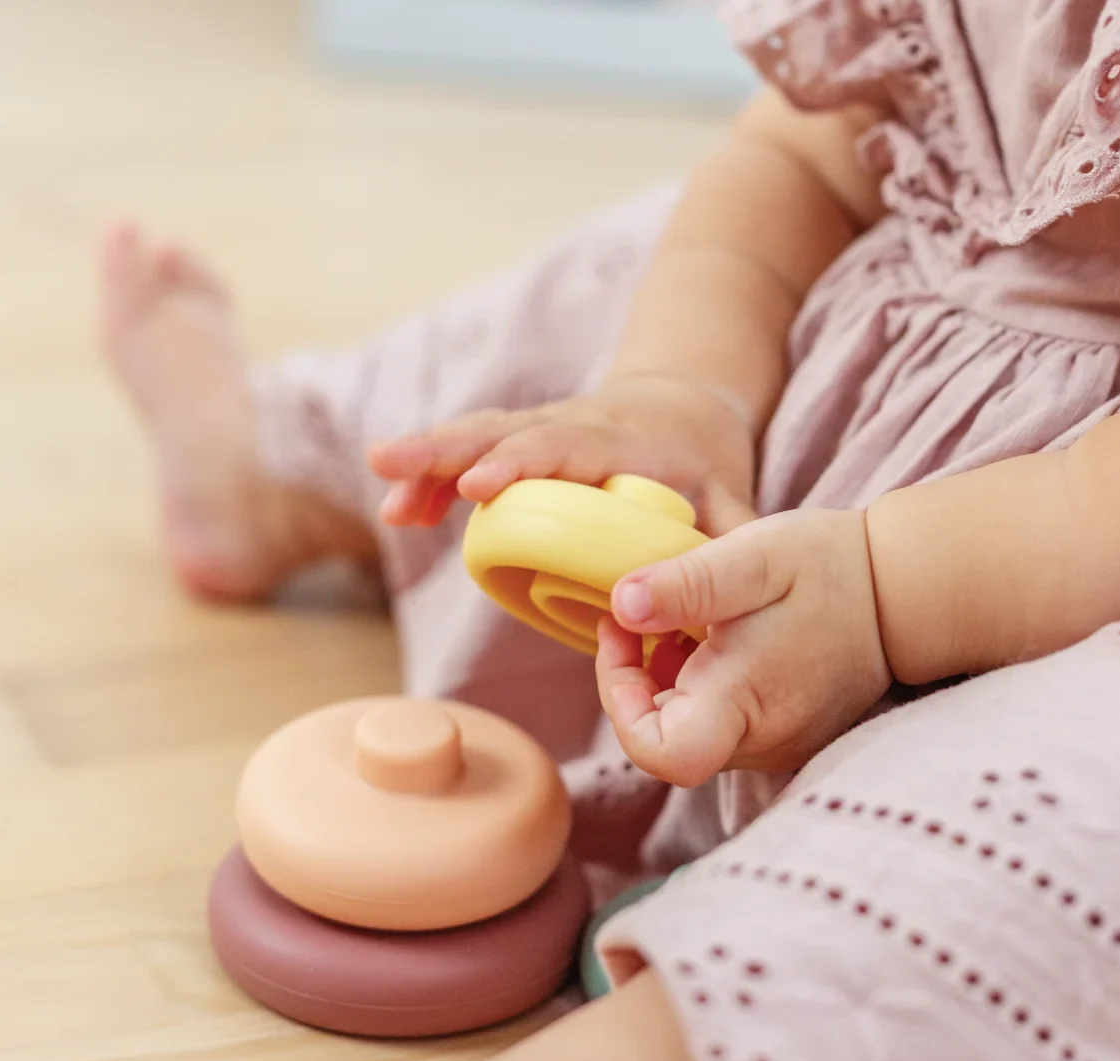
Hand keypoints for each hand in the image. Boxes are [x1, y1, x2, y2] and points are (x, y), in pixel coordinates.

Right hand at [365, 376, 757, 535]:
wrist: (688, 404)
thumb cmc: (708, 461)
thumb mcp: (735, 498)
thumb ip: (734, 542)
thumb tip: (731, 597)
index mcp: (626, 441)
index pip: (569, 447)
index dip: (523, 465)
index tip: (479, 487)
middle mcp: (576, 425)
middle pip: (505, 431)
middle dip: (446, 450)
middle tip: (389, 465)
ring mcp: (543, 430)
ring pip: (479, 436)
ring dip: (428, 463)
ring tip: (385, 493)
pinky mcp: (520, 443)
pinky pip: (471, 453)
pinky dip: (434, 479)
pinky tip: (398, 506)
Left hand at [595, 508, 890, 787]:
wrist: (903, 592)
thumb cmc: (830, 568)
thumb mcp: (754, 558)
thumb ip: (687, 584)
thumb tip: (622, 604)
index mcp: (744, 703)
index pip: (659, 752)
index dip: (621, 704)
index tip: (626, 638)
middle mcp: (760, 742)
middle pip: (663, 738)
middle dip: (636, 677)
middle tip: (644, 611)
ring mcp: (774, 745)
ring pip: (688, 730)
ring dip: (666, 678)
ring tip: (685, 618)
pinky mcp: (784, 736)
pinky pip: (719, 723)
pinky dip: (698, 684)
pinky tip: (713, 635)